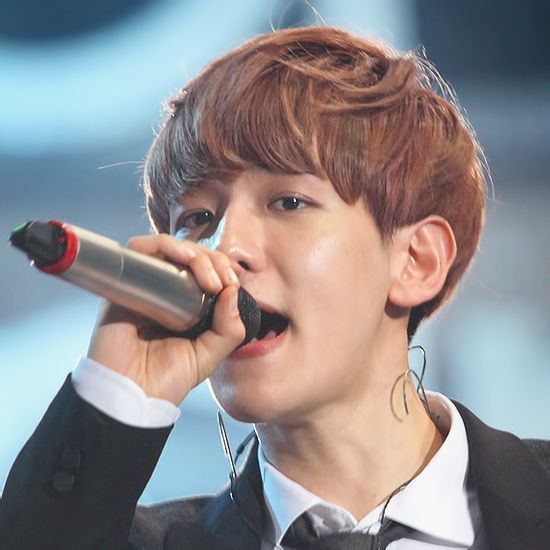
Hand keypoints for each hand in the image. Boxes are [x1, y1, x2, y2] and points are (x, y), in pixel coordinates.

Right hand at [87, 234, 244, 404]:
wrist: (133, 397)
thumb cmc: (167, 379)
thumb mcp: (211, 354)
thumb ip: (230, 328)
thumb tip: (233, 290)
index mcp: (184, 306)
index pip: (204, 270)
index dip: (222, 267)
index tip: (235, 279)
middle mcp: (162, 292)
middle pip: (189, 254)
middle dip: (213, 260)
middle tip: (225, 280)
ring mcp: (142, 286)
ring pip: (169, 248)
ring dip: (195, 253)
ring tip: (210, 278)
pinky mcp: (124, 284)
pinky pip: (140, 249)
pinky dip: (166, 246)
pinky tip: (185, 261)